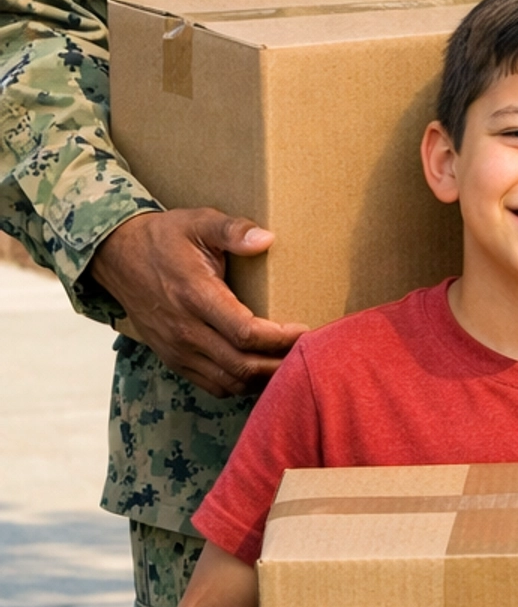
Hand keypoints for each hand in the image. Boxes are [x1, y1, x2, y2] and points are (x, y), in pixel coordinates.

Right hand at [91, 208, 306, 396]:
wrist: (118, 258)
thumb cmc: (164, 238)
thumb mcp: (198, 222)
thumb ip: (232, 230)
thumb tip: (267, 238)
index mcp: (195, 295)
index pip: (245, 332)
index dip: (280, 338)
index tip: (305, 331)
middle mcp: (185, 329)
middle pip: (241, 364)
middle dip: (280, 363)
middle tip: (310, 353)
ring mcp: (177, 349)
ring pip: (229, 381)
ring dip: (263, 378)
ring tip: (291, 364)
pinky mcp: (174, 359)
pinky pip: (213, 385)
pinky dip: (241, 384)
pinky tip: (262, 371)